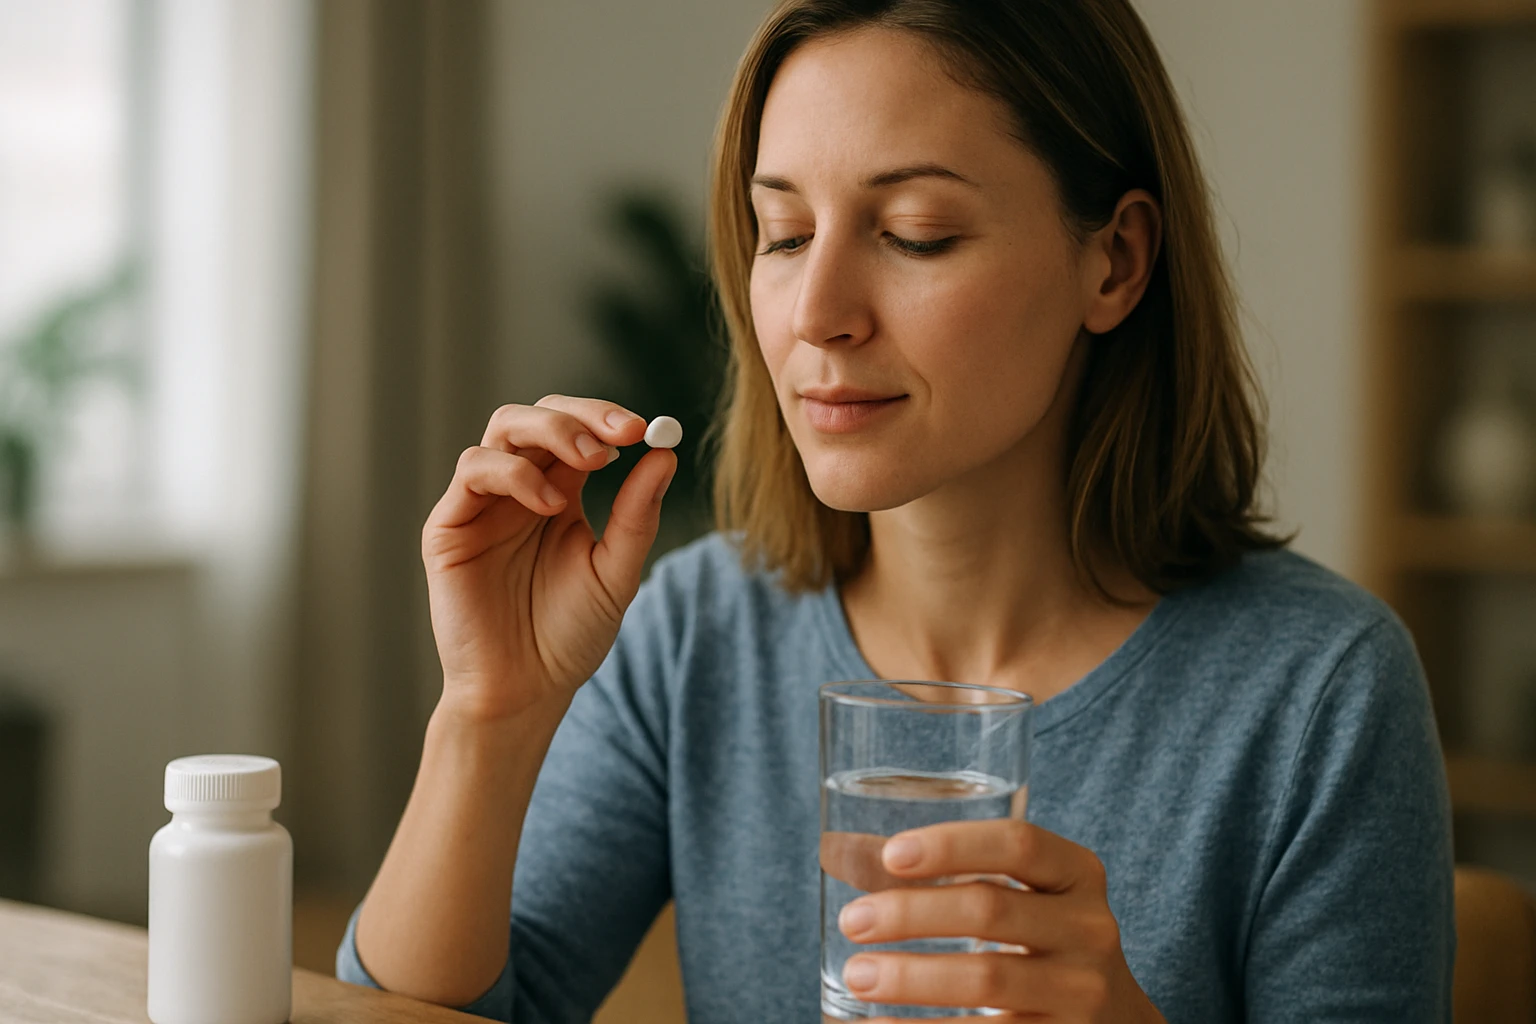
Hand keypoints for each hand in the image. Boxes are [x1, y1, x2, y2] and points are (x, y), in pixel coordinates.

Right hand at [422, 395, 675, 720]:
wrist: (526, 690)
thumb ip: (637, 515)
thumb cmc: (569, 637)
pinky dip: (514, 472)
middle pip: (539, 416)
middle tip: (622, 435)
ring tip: (591, 464)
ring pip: (504, 428)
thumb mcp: (616, 572)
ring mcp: (482, 503)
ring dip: (552, 432)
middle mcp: (517, 489)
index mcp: (557, 493)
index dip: (606, 419)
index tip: (645, 430)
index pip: (577, 430)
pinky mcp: (450, 525)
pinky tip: (547, 504)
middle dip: (582, 416)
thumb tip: (665, 455)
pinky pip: (473, 470)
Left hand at [833, 820, 1165, 1022]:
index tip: (891, 854)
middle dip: (911, 913)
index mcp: (1077, 874)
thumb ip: (943, 873)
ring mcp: (1083, 993)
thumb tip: (835, 850)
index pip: (1018, 843)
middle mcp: (1090, 929)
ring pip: (986, 979)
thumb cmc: (1040, 942)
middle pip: (990, 909)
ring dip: (910, 977)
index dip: (953, 844)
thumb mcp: (1018, 897)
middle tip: (854, 921)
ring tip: (857, 975)